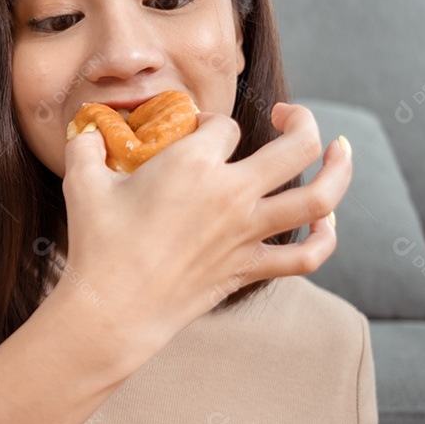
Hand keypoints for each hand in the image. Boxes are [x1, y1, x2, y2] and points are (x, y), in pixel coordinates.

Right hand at [59, 102, 351, 356]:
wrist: (112, 308)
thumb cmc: (97, 243)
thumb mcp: (82, 182)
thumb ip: (86, 147)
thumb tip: (86, 132)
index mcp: (193, 163)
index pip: (224, 125)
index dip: (211, 121)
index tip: (196, 130)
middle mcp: (232, 194)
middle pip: (297, 146)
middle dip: (301, 121)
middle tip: (287, 115)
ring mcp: (248, 234)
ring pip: (319, 198)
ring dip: (340, 170)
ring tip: (342, 150)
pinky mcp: (250, 268)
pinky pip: (307, 256)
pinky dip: (326, 238)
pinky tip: (327, 221)